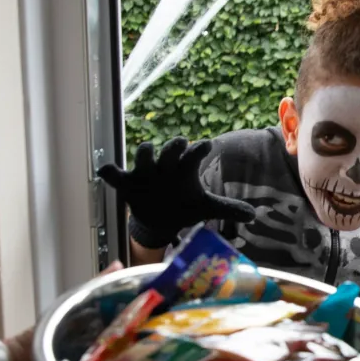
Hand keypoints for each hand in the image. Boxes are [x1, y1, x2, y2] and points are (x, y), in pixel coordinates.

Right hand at [97, 138, 256, 248]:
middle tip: (181, 142)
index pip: (194, 153)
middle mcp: (166, 167)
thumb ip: (227, 208)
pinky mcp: (128, 183)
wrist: (158, 218)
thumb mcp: (205, 208)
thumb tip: (254, 215)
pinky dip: (110, 172)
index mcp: (185, 169)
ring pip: (142, 155)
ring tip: (147, 152)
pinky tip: (105, 170)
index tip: (206, 146)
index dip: (199, 149)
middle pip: (170, 149)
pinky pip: (115, 175)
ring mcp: (146, 173)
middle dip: (174, 145)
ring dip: (144, 153)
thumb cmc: (183, 205)